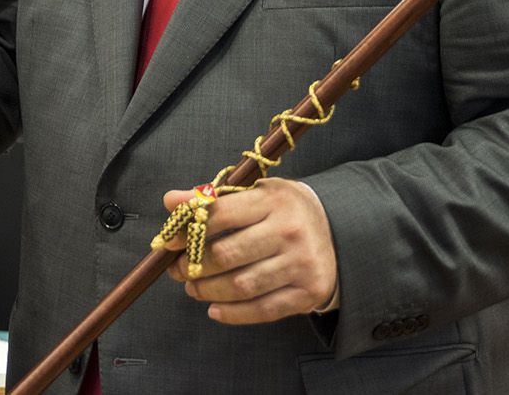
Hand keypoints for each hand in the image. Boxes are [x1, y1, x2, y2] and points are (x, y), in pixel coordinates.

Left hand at [162, 178, 338, 324]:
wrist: (339, 231)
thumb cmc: (283, 211)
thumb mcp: (255, 193)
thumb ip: (213, 198)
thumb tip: (170, 201)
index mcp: (273, 200)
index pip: (221, 214)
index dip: (188, 230)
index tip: (168, 242)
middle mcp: (289, 231)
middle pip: (227, 254)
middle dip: (194, 266)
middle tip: (178, 270)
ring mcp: (301, 263)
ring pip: (242, 286)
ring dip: (208, 291)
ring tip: (193, 289)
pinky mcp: (308, 292)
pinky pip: (263, 310)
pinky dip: (233, 314)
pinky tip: (214, 310)